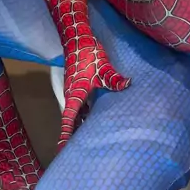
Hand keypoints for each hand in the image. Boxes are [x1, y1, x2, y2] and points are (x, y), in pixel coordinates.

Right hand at [58, 35, 130, 149]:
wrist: (77, 37)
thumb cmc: (88, 54)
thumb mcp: (103, 68)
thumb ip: (114, 79)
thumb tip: (129, 84)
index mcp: (74, 96)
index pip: (68, 122)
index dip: (65, 137)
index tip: (61, 152)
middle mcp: (71, 96)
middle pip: (70, 121)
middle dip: (72, 135)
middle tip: (77, 152)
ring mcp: (73, 90)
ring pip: (74, 112)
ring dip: (78, 124)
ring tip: (86, 139)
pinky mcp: (77, 85)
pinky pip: (78, 105)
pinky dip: (82, 113)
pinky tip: (92, 116)